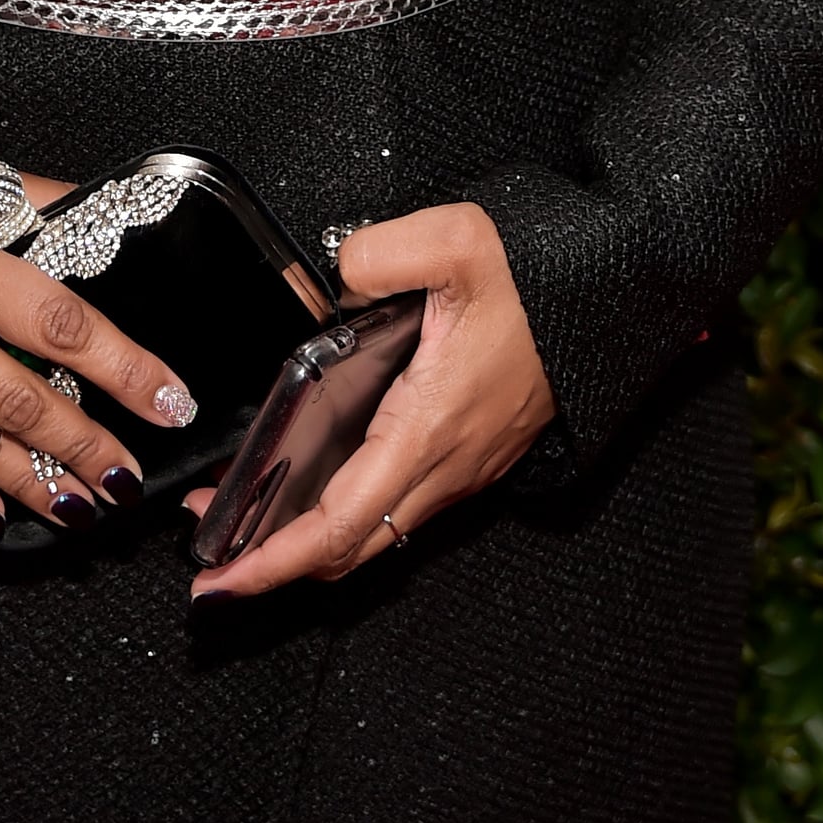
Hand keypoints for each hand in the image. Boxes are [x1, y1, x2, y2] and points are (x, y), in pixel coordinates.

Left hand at [184, 201, 552, 598]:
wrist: (613, 290)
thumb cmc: (541, 276)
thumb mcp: (454, 241)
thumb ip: (374, 254)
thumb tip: (331, 278)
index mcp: (428, 428)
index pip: (340, 525)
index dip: (275, 562)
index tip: (221, 580)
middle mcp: (446, 465)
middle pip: (350, 546)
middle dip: (274, 558)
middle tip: (209, 543)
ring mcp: (463, 466)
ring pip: (376, 528)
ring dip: (309, 534)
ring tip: (246, 506)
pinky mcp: (473, 452)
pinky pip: (401, 503)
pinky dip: (347, 507)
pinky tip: (316, 472)